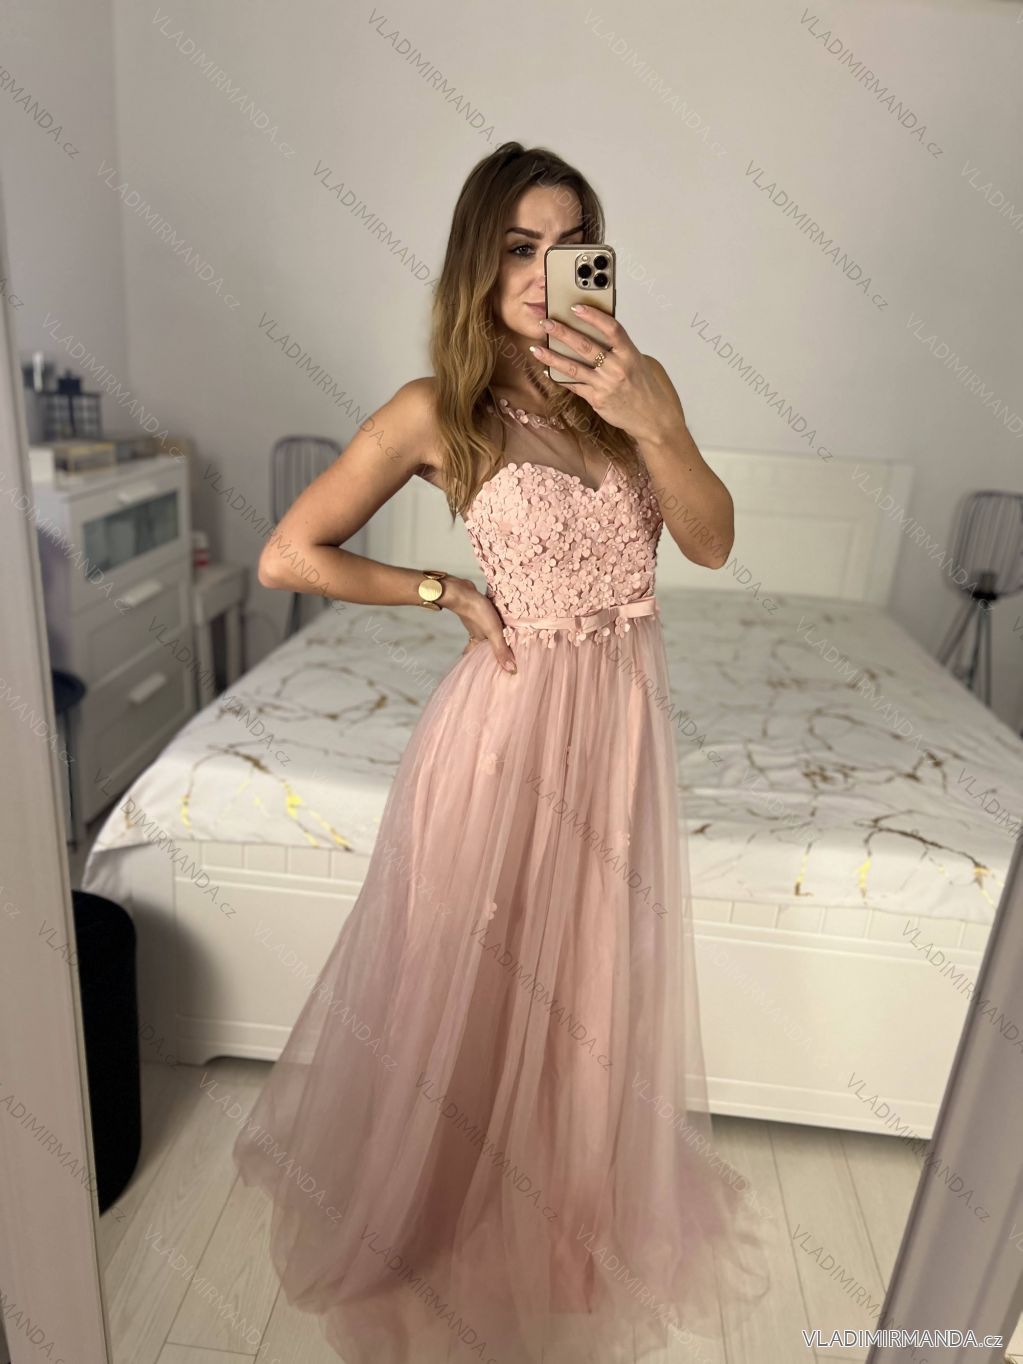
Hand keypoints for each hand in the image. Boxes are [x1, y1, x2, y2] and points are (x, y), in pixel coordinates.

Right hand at [444, 579, 516, 673]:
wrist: (463, 592)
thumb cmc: (477, 613)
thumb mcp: (493, 633)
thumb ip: (501, 650)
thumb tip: (512, 671)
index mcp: (477, 641)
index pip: (474, 655)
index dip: (476, 662)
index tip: (483, 669)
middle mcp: (476, 632)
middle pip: (482, 644)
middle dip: (489, 649)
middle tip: (500, 655)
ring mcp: (477, 620)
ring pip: (486, 630)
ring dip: (493, 634)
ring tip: (506, 637)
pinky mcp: (479, 609)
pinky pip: (488, 617)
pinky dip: (494, 620)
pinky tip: (502, 617)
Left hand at [529, 306, 684, 446]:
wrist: (654, 419)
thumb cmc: (646, 389)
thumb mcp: (640, 363)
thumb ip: (620, 349)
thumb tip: (596, 335)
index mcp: (630, 354)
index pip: (611, 328)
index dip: (593, 316)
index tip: (575, 307)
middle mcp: (617, 368)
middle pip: (585, 346)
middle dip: (562, 332)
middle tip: (545, 323)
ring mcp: (606, 385)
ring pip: (573, 368)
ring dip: (552, 357)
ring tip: (536, 348)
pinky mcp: (597, 400)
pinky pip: (574, 386)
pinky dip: (559, 378)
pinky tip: (547, 370)